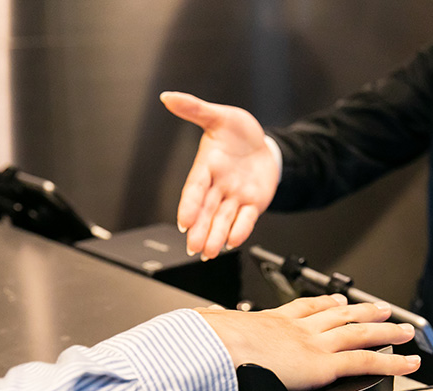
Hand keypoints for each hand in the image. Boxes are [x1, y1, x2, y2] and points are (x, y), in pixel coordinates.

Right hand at [160, 92, 279, 259]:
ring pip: (223, 220)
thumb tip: (168, 97)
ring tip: (209, 252)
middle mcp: (218, 186)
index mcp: (206, 166)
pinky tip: (233, 242)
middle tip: (192, 246)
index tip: (183, 220)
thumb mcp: (219, 117)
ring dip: (216, 236)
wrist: (264, 145)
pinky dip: (240, 230)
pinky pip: (245, 219)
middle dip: (200, 229)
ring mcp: (234, 197)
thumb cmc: (238, 132)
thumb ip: (195, 109)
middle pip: (206, 211)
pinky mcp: (251, 205)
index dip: (189, 204)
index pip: (194, 188)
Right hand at [197, 295, 420, 390]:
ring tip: (403, 331)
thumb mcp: (209, 331)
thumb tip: (197, 324)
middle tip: (379, 308)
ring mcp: (314, 344)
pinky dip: (392, 363)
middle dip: (361, 311)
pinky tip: (408, 363)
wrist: (216, 349)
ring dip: (385, 332)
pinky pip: (366, 362)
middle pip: (338, 316)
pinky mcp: (324, 364)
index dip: (323, 304)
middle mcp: (297, 329)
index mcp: (270, 322)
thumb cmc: (208, 344)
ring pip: (359, 334)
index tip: (334, 300)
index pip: (303, 308)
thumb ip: (210, 328)